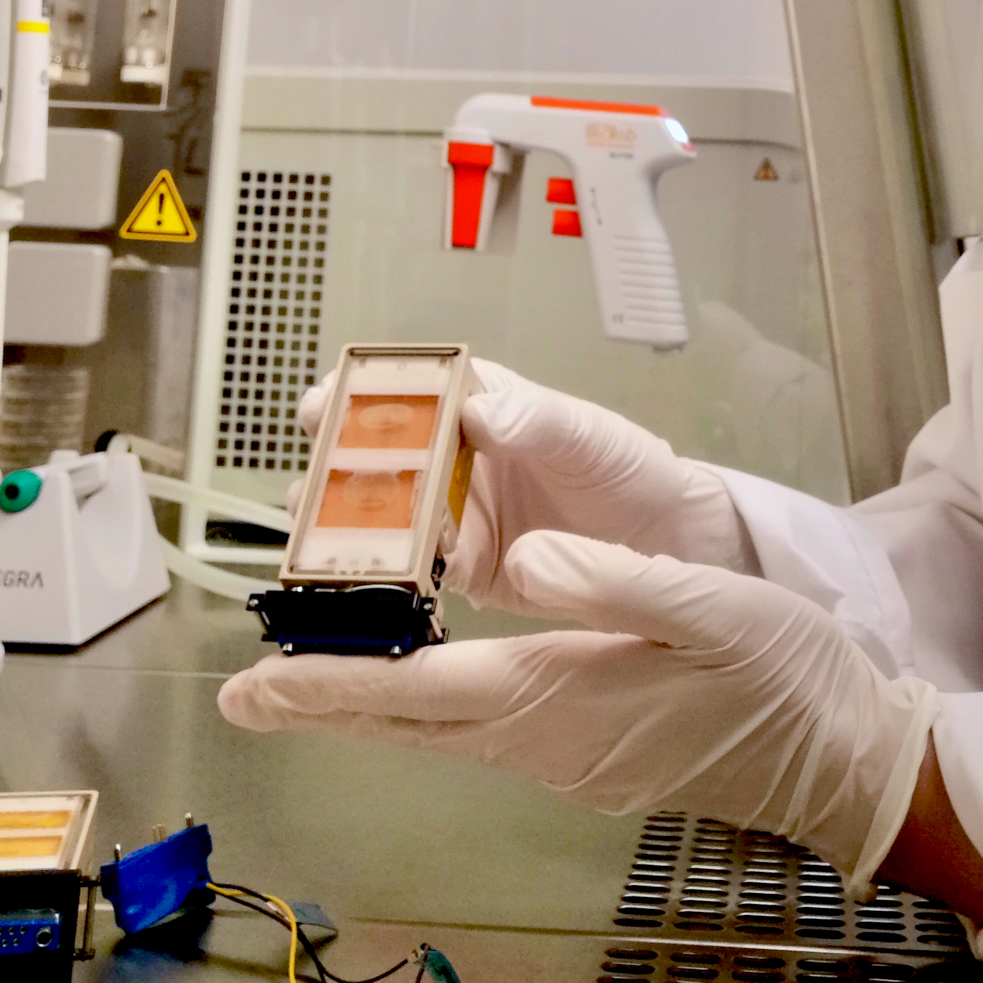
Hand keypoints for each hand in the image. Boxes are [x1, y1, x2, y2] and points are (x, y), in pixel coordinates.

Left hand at [218, 531, 936, 886]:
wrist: (843, 756)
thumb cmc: (784, 677)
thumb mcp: (713, 607)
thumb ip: (617, 580)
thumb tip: (529, 556)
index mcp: (569, 696)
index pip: (424, 691)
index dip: (334, 683)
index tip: (256, 683)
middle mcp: (551, 738)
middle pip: (412, 721)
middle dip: (326, 701)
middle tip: (245, 691)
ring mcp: (568, 755)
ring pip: (442, 729)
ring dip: (370, 702)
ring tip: (308, 675)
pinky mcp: (590, 752)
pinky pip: (481, 728)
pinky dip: (426, 703)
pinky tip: (416, 680)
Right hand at [289, 360, 752, 614]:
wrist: (670, 547)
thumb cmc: (632, 471)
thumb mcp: (592, 438)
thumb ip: (538, 421)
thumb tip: (483, 408)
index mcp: (481, 406)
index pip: (402, 388)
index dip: (354, 394)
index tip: (321, 410)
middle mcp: (455, 458)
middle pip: (370, 456)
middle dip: (331, 473)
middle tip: (313, 498)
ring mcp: (454, 516)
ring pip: (378, 518)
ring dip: (348, 533)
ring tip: (331, 553)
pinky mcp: (464, 571)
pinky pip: (411, 576)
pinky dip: (388, 585)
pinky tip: (374, 595)